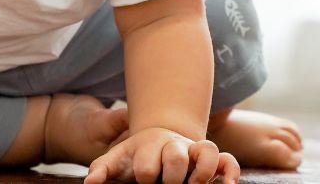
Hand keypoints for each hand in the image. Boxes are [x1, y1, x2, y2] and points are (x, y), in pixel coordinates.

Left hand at [85, 127, 240, 183]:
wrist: (158, 139)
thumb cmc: (135, 155)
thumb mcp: (116, 159)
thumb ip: (103, 168)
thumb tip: (90, 183)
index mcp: (149, 145)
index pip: (147, 165)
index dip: (145, 176)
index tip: (143, 181)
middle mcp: (174, 146)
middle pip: (176, 157)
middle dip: (171, 177)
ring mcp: (194, 151)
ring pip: (206, 151)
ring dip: (202, 172)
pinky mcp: (210, 159)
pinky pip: (227, 160)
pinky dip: (230, 172)